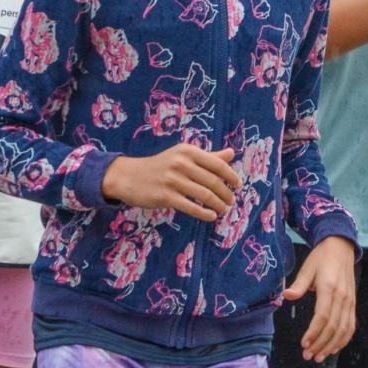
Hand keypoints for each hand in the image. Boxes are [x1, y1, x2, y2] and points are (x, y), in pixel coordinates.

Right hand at [101, 144, 239, 220]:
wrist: (129, 176)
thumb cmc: (161, 165)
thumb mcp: (183, 155)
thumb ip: (208, 156)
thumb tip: (231, 153)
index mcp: (188, 151)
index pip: (217, 164)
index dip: (231, 176)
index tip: (238, 185)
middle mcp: (181, 163)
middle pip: (213, 181)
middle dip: (226, 193)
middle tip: (231, 201)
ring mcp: (173, 180)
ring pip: (204, 195)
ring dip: (218, 204)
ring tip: (223, 209)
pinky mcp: (165, 196)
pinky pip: (191, 206)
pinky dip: (204, 213)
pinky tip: (212, 216)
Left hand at [286, 236, 356, 361]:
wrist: (341, 247)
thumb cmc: (321, 258)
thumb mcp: (307, 268)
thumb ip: (298, 285)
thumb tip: (285, 296)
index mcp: (329, 288)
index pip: (323, 316)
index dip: (314, 332)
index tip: (304, 344)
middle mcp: (342, 296)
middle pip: (333, 326)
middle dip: (320, 344)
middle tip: (307, 355)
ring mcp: (349, 301)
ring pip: (343, 329)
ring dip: (331, 345)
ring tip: (319, 356)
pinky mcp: (353, 303)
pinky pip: (351, 325)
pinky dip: (344, 339)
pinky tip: (334, 348)